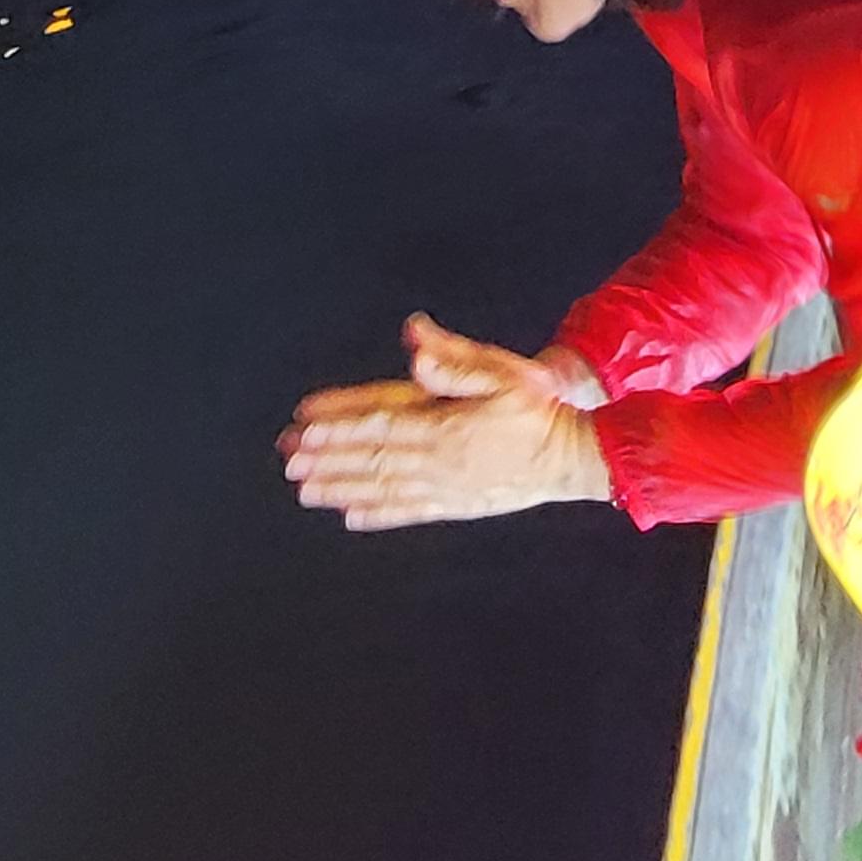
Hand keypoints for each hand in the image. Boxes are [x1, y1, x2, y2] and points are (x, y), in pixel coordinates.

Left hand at [279, 314, 611, 527]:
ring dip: (341, 487)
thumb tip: (415, 344)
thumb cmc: (539, 408)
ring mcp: (446, 486)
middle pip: (372, 458)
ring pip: (383, 487)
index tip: (302, 425)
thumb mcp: (503, 373)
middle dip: (327, 458)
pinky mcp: (457, 504)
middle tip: (287, 459)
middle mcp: (438, 460)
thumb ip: (456, 362)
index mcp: (444, 424)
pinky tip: (351, 516)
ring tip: (306, 490)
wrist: (574, 456)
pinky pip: (409, 511)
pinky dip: (379, 513)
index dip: (338, 423)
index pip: (380, 421)